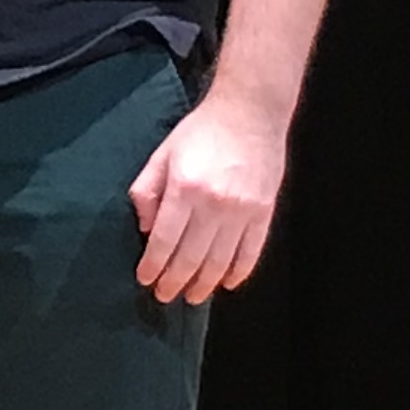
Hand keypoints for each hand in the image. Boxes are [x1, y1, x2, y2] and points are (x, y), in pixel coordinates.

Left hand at [127, 93, 284, 305]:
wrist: (250, 112)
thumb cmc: (201, 132)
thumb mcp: (162, 155)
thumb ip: (147, 192)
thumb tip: (145, 229)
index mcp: (184, 189)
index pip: (164, 241)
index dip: (153, 266)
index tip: (145, 279)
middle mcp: (214, 204)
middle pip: (191, 258)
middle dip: (174, 282)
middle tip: (164, 296)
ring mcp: (242, 210)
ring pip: (220, 261)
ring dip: (204, 284)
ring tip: (192, 297)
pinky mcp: (264, 212)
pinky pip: (251, 252)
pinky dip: (238, 272)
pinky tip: (225, 283)